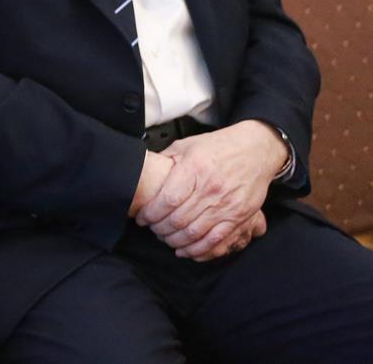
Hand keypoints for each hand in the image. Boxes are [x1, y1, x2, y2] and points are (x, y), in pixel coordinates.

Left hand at [135, 122, 284, 258]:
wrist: (255, 151)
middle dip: (160, 229)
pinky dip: (199, 251)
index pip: (167, 199)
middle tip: (152, 229)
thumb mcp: (186, 145)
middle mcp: (211, 189)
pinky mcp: (239, 217)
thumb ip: (165, 160)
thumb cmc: (218, 147)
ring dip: (176, 241)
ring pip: (195, 233)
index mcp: (194, 169)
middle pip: (179, 220)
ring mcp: (227, 205)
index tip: (142, 218)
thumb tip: (143, 171)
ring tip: (166, 239)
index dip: (151, 213)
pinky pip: (217, 241)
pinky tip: (187, 251)